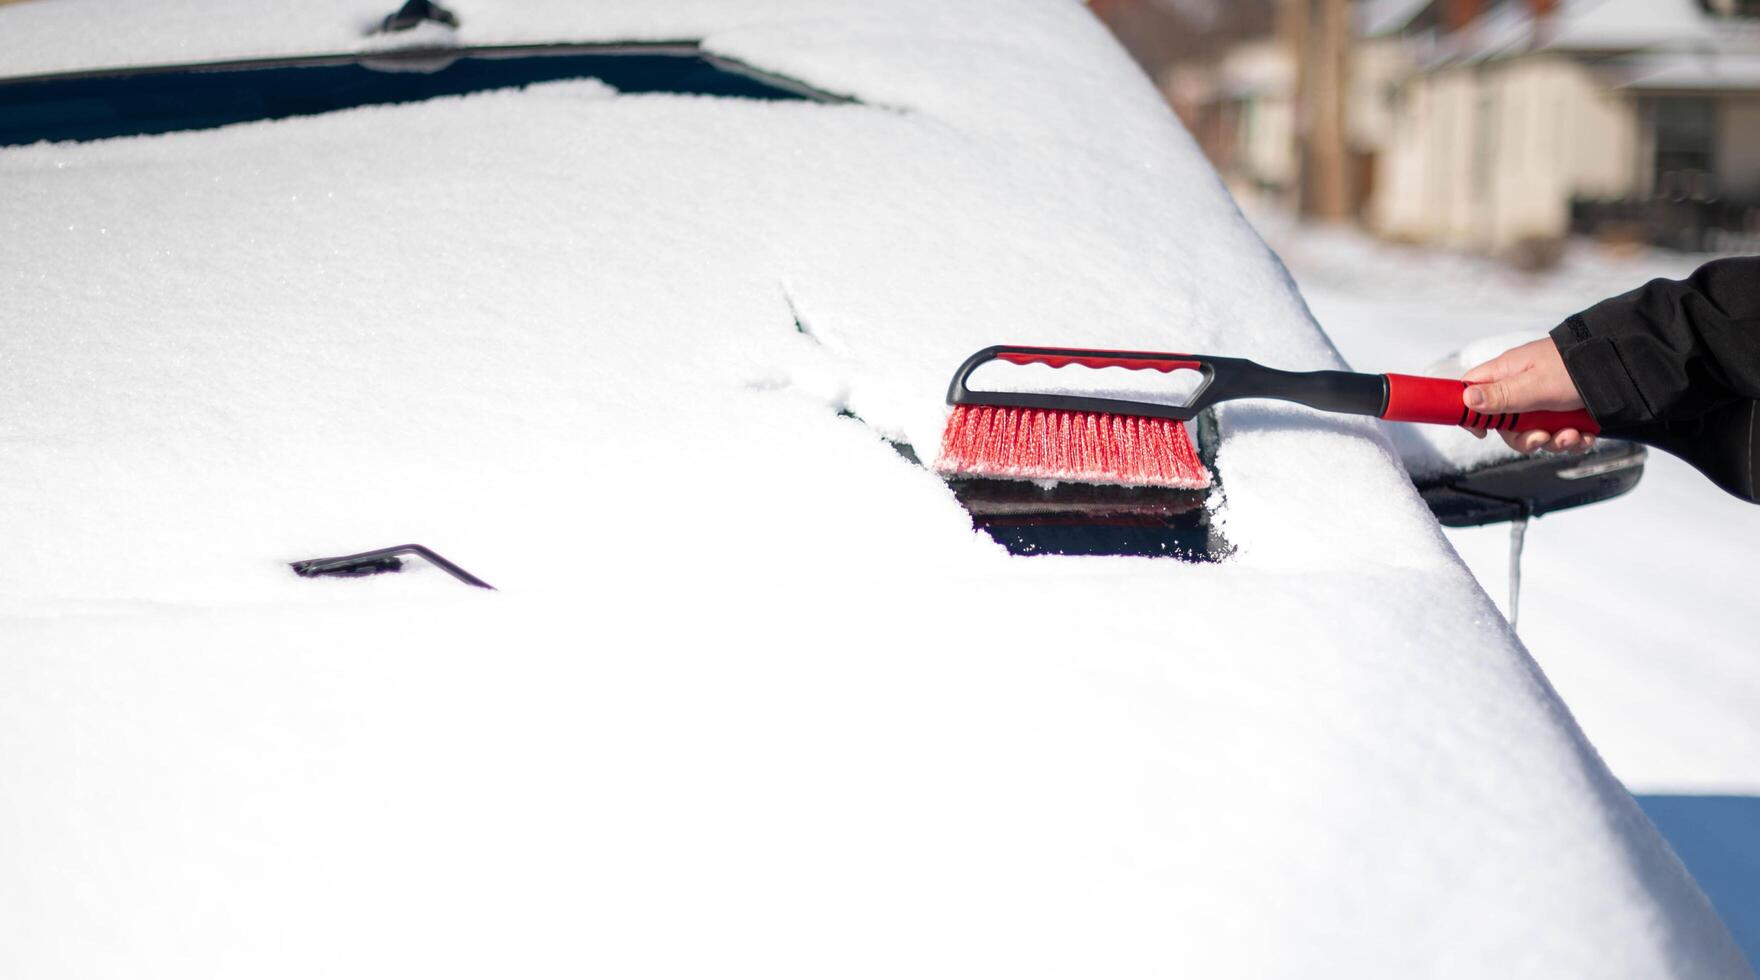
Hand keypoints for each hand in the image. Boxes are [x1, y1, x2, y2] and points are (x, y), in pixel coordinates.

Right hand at [1461, 338, 1593, 453]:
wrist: (1625, 366)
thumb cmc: (1577, 367)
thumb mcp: (1536, 385)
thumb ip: (1501, 395)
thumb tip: (1466, 399)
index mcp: (1508, 373)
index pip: (1473, 390)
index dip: (1472, 413)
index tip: (1483, 432)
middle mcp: (1523, 386)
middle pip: (1506, 424)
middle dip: (1525, 438)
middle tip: (1541, 437)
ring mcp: (1545, 400)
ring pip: (1535, 432)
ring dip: (1554, 441)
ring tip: (1573, 435)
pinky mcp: (1566, 411)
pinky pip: (1559, 433)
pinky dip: (1573, 440)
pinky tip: (1585, 435)